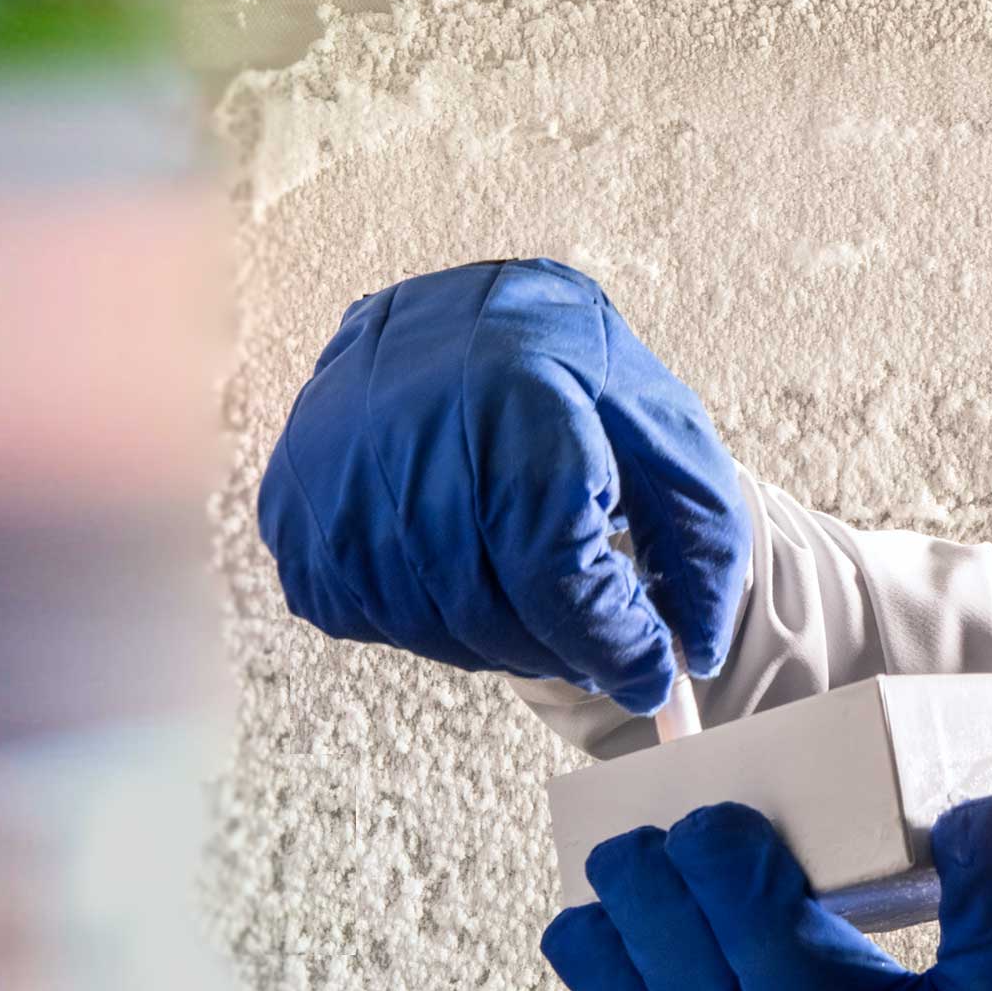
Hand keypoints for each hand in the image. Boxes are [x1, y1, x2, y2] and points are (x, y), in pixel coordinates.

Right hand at [256, 259, 747, 714]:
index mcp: (514, 398)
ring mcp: (335, 466)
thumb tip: (691, 654)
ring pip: (422, 624)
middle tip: (596, 648)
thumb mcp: (663, 431)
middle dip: (558, 651)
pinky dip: (422, 621)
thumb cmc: (570, 376)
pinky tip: (461, 573)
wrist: (460, 318)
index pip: (553, 570)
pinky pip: (357, 614)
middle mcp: (410, 427)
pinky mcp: (293, 499)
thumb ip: (698, 542)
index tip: (649, 673)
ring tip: (534, 606)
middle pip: (485, 611)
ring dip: (494, 643)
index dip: (608, 641)